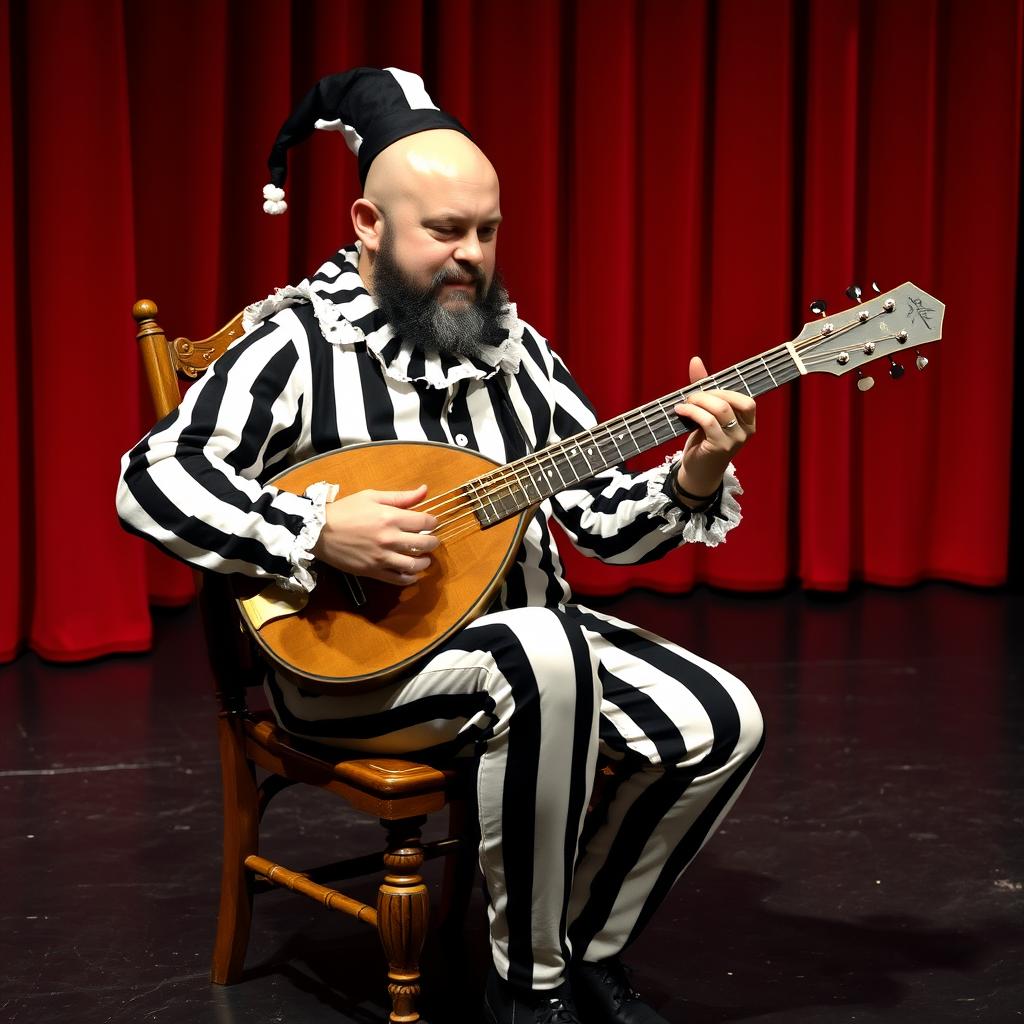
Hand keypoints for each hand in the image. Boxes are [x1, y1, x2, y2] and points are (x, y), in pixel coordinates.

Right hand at [312, 484, 438, 585]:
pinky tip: (412, 573)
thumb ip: (401, 496)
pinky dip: (410, 578)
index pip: (425, 522)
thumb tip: (425, 490)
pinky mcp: (374, 571)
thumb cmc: (345, 511)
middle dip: (433, 542)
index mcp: (390, 517)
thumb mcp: (372, 496)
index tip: (431, 523)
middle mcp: (389, 538)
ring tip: (423, 558)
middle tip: (431, 540)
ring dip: (425, 562)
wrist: (318, 532)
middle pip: (425, 544)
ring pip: (415, 565)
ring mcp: (382, 558)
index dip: (433, 522)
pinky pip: (399, 580)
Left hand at [673, 356, 755, 501]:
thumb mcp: (706, 414)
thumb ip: (704, 388)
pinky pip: (708, 421)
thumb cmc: (703, 441)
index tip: (703, 391)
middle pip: (731, 401)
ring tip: (684, 404)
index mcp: (748, 422)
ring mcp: (735, 440)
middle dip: (708, 394)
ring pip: (720, 409)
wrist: (697, 473)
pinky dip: (692, 412)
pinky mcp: (720, 447)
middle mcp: (746, 431)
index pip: (745, 399)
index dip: (723, 391)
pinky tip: (680, 412)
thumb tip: (695, 360)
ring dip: (698, 402)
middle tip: (690, 397)